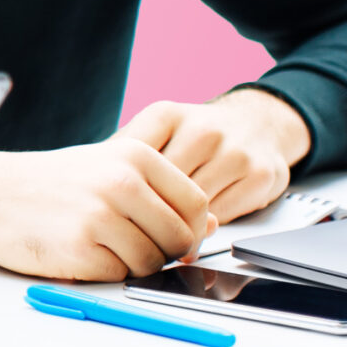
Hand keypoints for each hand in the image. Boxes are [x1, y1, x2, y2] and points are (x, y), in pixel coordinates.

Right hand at [0, 140, 212, 279]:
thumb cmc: (49, 182)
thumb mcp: (107, 167)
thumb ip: (159, 192)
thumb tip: (210, 224)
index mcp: (135, 156)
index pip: (196, 204)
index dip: (190, 228)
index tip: (171, 236)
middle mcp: (121, 182)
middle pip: (179, 238)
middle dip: (163, 252)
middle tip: (130, 244)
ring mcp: (100, 215)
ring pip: (150, 262)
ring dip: (131, 264)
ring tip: (99, 245)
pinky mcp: (80, 248)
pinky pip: (118, 276)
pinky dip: (103, 272)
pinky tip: (78, 251)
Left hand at [119, 90, 311, 223]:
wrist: (259, 123)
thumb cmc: (196, 134)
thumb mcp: (158, 128)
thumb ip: (125, 150)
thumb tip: (86, 179)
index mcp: (166, 115)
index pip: (132, 163)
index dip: (121, 190)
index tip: (110, 207)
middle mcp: (202, 130)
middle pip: (162, 188)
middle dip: (149, 212)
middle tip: (136, 230)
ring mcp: (234, 153)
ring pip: (194, 206)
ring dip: (179, 223)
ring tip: (164, 231)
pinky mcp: (260, 176)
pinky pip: (224, 214)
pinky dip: (208, 224)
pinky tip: (195, 223)